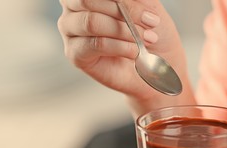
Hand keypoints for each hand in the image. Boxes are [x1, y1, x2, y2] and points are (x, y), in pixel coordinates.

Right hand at [57, 0, 189, 102]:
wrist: (155, 64)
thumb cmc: (149, 31)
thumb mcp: (146, 5)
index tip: (149, 12)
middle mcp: (73, 8)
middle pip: (86, 0)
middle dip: (124, 11)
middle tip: (151, 22)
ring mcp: (70, 31)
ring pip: (91, 22)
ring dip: (123, 30)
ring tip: (146, 39)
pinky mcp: (75, 54)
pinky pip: (96, 44)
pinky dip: (120, 47)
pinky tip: (135, 52)